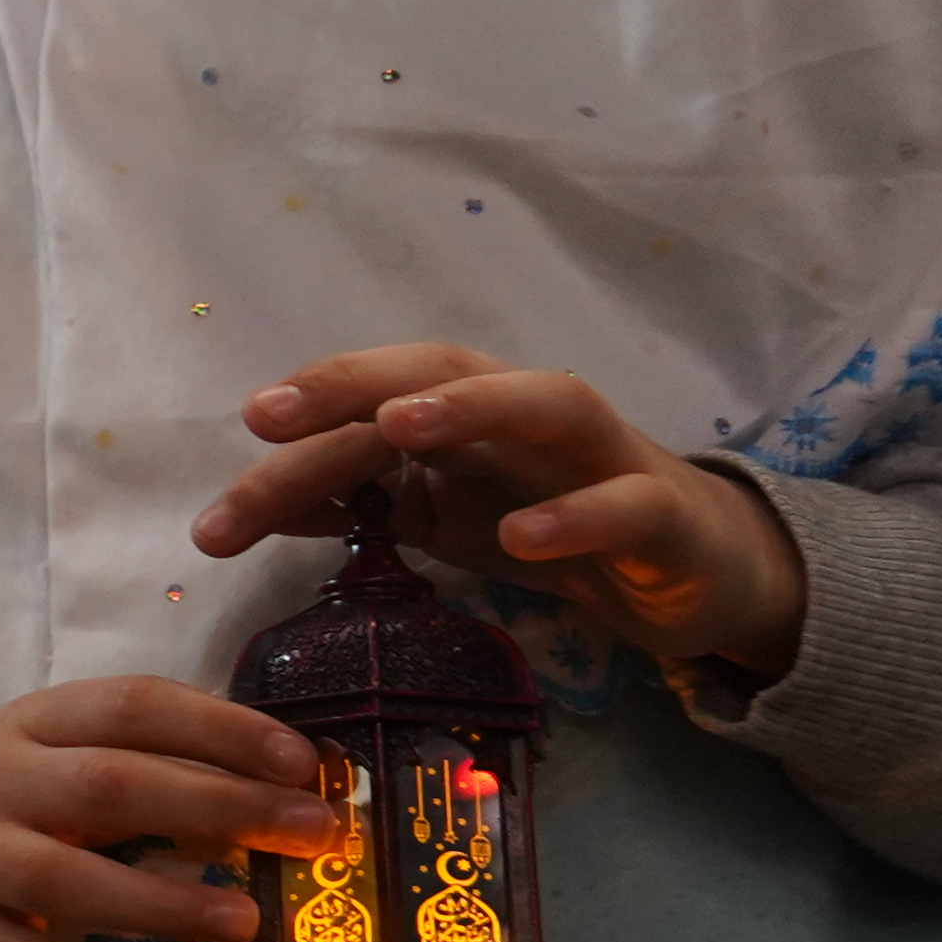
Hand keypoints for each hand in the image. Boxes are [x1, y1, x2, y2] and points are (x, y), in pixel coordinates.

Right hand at [0, 679, 335, 941]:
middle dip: (218, 807)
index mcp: (33, 722)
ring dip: (164, 902)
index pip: (130, 707)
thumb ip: (152, 762)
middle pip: (108, 787)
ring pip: (64, 881)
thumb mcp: (59, 749)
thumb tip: (285, 795)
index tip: (304, 762)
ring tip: (247, 922)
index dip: (220, 727)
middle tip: (312, 835)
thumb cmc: (4, 792)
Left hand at [197, 342, 806, 680]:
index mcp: (471, 414)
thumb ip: (364, 507)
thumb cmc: (554, 527)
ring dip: (469, 408)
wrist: (693, 569)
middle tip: (272, 415)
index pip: (382, 392)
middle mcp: (530, 416)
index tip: (248, 423)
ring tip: (396, 426)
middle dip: (356, 384)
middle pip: (444, 372)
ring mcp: (603, 457)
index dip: (316, 399)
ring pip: (546, 403)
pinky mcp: (664, 515)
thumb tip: (257, 505)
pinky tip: (519, 537)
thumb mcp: (444, 521)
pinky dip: (574, 517)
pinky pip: (624, 505)